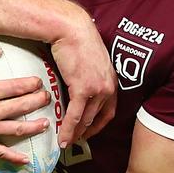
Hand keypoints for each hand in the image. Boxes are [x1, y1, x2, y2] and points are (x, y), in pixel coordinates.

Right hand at [0, 40, 53, 164]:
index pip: (19, 87)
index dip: (33, 84)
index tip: (39, 82)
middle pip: (22, 107)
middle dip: (39, 102)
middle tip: (47, 98)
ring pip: (17, 129)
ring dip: (34, 127)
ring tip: (46, 123)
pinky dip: (13, 157)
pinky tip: (25, 160)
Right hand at [50, 10, 116, 148]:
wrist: (71, 29)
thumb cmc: (77, 40)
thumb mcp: (90, 61)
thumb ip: (90, 76)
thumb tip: (79, 85)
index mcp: (112, 80)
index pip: (109, 109)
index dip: (100, 124)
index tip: (90, 132)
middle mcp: (108, 87)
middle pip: (98, 118)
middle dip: (87, 132)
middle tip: (77, 141)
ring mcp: (97, 89)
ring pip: (87, 120)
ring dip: (76, 134)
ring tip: (67, 143)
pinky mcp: (83, 89)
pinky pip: (75, 116)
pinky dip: (68, 130)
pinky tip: (62, 138)